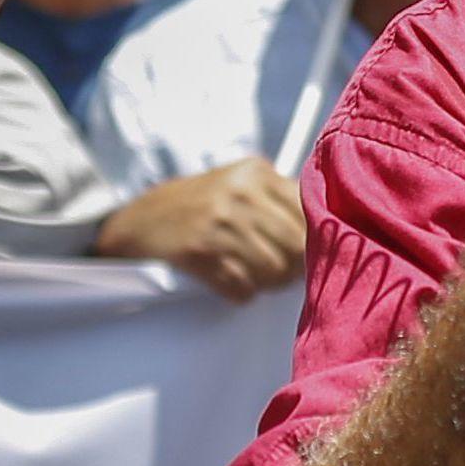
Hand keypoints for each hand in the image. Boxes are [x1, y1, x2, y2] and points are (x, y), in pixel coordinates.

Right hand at [98, 156, 312, 302]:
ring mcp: (219, 222)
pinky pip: (243, 289)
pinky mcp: (200, 253)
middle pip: (297, 248)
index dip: (312, 242)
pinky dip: (240, 292)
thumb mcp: (238, 184)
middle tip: (275, 271)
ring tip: (250, 275)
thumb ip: (279, 199)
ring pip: (274, 272)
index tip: (302, 253)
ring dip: (266, 283)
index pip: (310, 214)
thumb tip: (328, 235)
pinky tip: (227, 280)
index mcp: (256, 172)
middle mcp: (240, 193)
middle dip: (291, 268)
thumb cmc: (196, 207)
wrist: (136, 223)